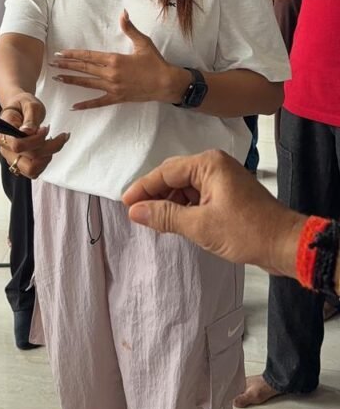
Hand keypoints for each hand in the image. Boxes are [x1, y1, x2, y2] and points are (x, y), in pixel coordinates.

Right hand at [0, 94, 69, 178]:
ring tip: (54, 141)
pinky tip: (51, 147)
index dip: (35, 140)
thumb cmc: (24, 105)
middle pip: (28, 163)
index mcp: (4, 134)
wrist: (19, 110)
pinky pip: (35, 171)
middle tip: (56, 136)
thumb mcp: (30, 105)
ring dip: (48, 157)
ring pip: (33, 170)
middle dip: (47, 150)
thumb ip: (30, 119)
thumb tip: (27, 132)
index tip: (45, 129)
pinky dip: (46, 161)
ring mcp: (13, 159)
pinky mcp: (21, 164)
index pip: (18, 145)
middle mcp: (6, 150)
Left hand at [49, 9, 183, 109]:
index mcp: (114, 59)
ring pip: (87, 84)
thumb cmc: (155, 62)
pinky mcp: (117, 98)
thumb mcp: (142, 42)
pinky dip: (86, 105)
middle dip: (66, 65)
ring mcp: (112, 87)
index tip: (60, 53)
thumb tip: (123, 13)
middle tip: (52, 63)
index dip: (73, 54)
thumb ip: (129, 28)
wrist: (166, 83)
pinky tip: (75, 106)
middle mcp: (110, 74)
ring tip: (57, 78)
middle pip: (84, 69)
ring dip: (71, 80)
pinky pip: (98, 102)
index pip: (88, 56)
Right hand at [122, 149, 304, 276]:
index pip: (165, 171)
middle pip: (174, 176)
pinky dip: (184, 207)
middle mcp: (214, 164)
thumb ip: (165, 216)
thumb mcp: (200, 225)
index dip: (143, 188)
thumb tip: (135, 211)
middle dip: (155, 194)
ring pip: (185, 186)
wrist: (284, 244)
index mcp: (208, 164)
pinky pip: (197, 194)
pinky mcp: (227, 193)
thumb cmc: (246, 231)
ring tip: (154, 221)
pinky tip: (175, 221)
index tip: (125, 204)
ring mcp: (222, 178)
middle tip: (136, 213)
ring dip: (170, 202)